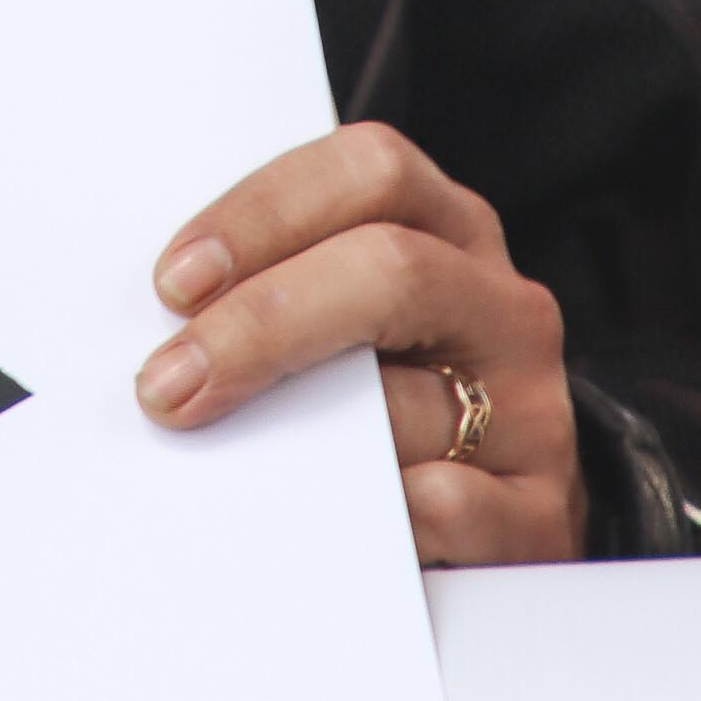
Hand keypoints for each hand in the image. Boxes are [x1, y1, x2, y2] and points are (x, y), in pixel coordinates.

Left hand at [135, 122, 585, 565]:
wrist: (495, 524)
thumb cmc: (389, 402)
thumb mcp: (351, 322)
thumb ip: (281, 291)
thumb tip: (160, 321)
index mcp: (449, 230)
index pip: (371, 169)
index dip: (267, 212)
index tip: (174, 282)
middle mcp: (500, 306)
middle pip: (392, 268)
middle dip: (264, 321)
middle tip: (169, 384)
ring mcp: (532, 408)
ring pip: (410, 403)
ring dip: (304, 441)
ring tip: (229, 471)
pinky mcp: (539, 512)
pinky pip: (444, 505)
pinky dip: (369, 518)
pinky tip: (321, 531)